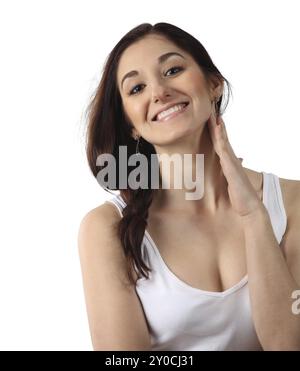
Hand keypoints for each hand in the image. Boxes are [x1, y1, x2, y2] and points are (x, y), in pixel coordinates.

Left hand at [207, 103, 264, 217]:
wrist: (248, 205)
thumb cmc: (238, 195)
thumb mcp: (229, 182)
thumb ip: (227, 173)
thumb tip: (228, 167)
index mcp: (228, 161)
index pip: (220, 141)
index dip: (215, 129)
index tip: (210, 116)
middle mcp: (230, 157)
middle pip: (221, 136)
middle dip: (216, 122)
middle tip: (211, 107)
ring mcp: (230, 160)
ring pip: (222, 138)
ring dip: (217, 124)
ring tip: (212, 111)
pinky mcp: (230, 164)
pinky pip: (223, 147)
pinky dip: (220, 136)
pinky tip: (216, 126)